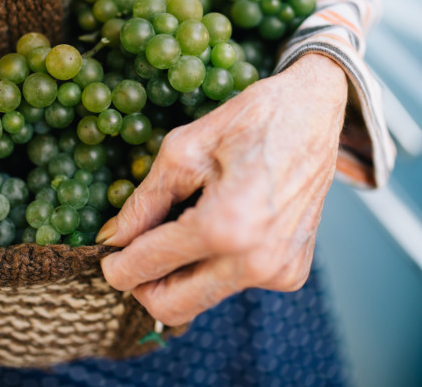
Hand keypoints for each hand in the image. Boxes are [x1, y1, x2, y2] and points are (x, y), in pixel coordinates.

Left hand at [97, 54, 347, 325]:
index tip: (106, 253)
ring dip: (180, 273)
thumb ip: (144, 202)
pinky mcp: (292, 272)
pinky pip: (235, 284)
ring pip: (202, 298)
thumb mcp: (183, 150)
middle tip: (135, 250)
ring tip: (184, 225)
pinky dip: (214, 265)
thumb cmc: (252, 119)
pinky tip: (223, 225)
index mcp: (226, 226)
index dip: (116, 264)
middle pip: (173, 307)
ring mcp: (278, 272)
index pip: (147, 267)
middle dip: (143, 283)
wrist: (315, 113)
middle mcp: (257, 261)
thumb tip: (113, 239)